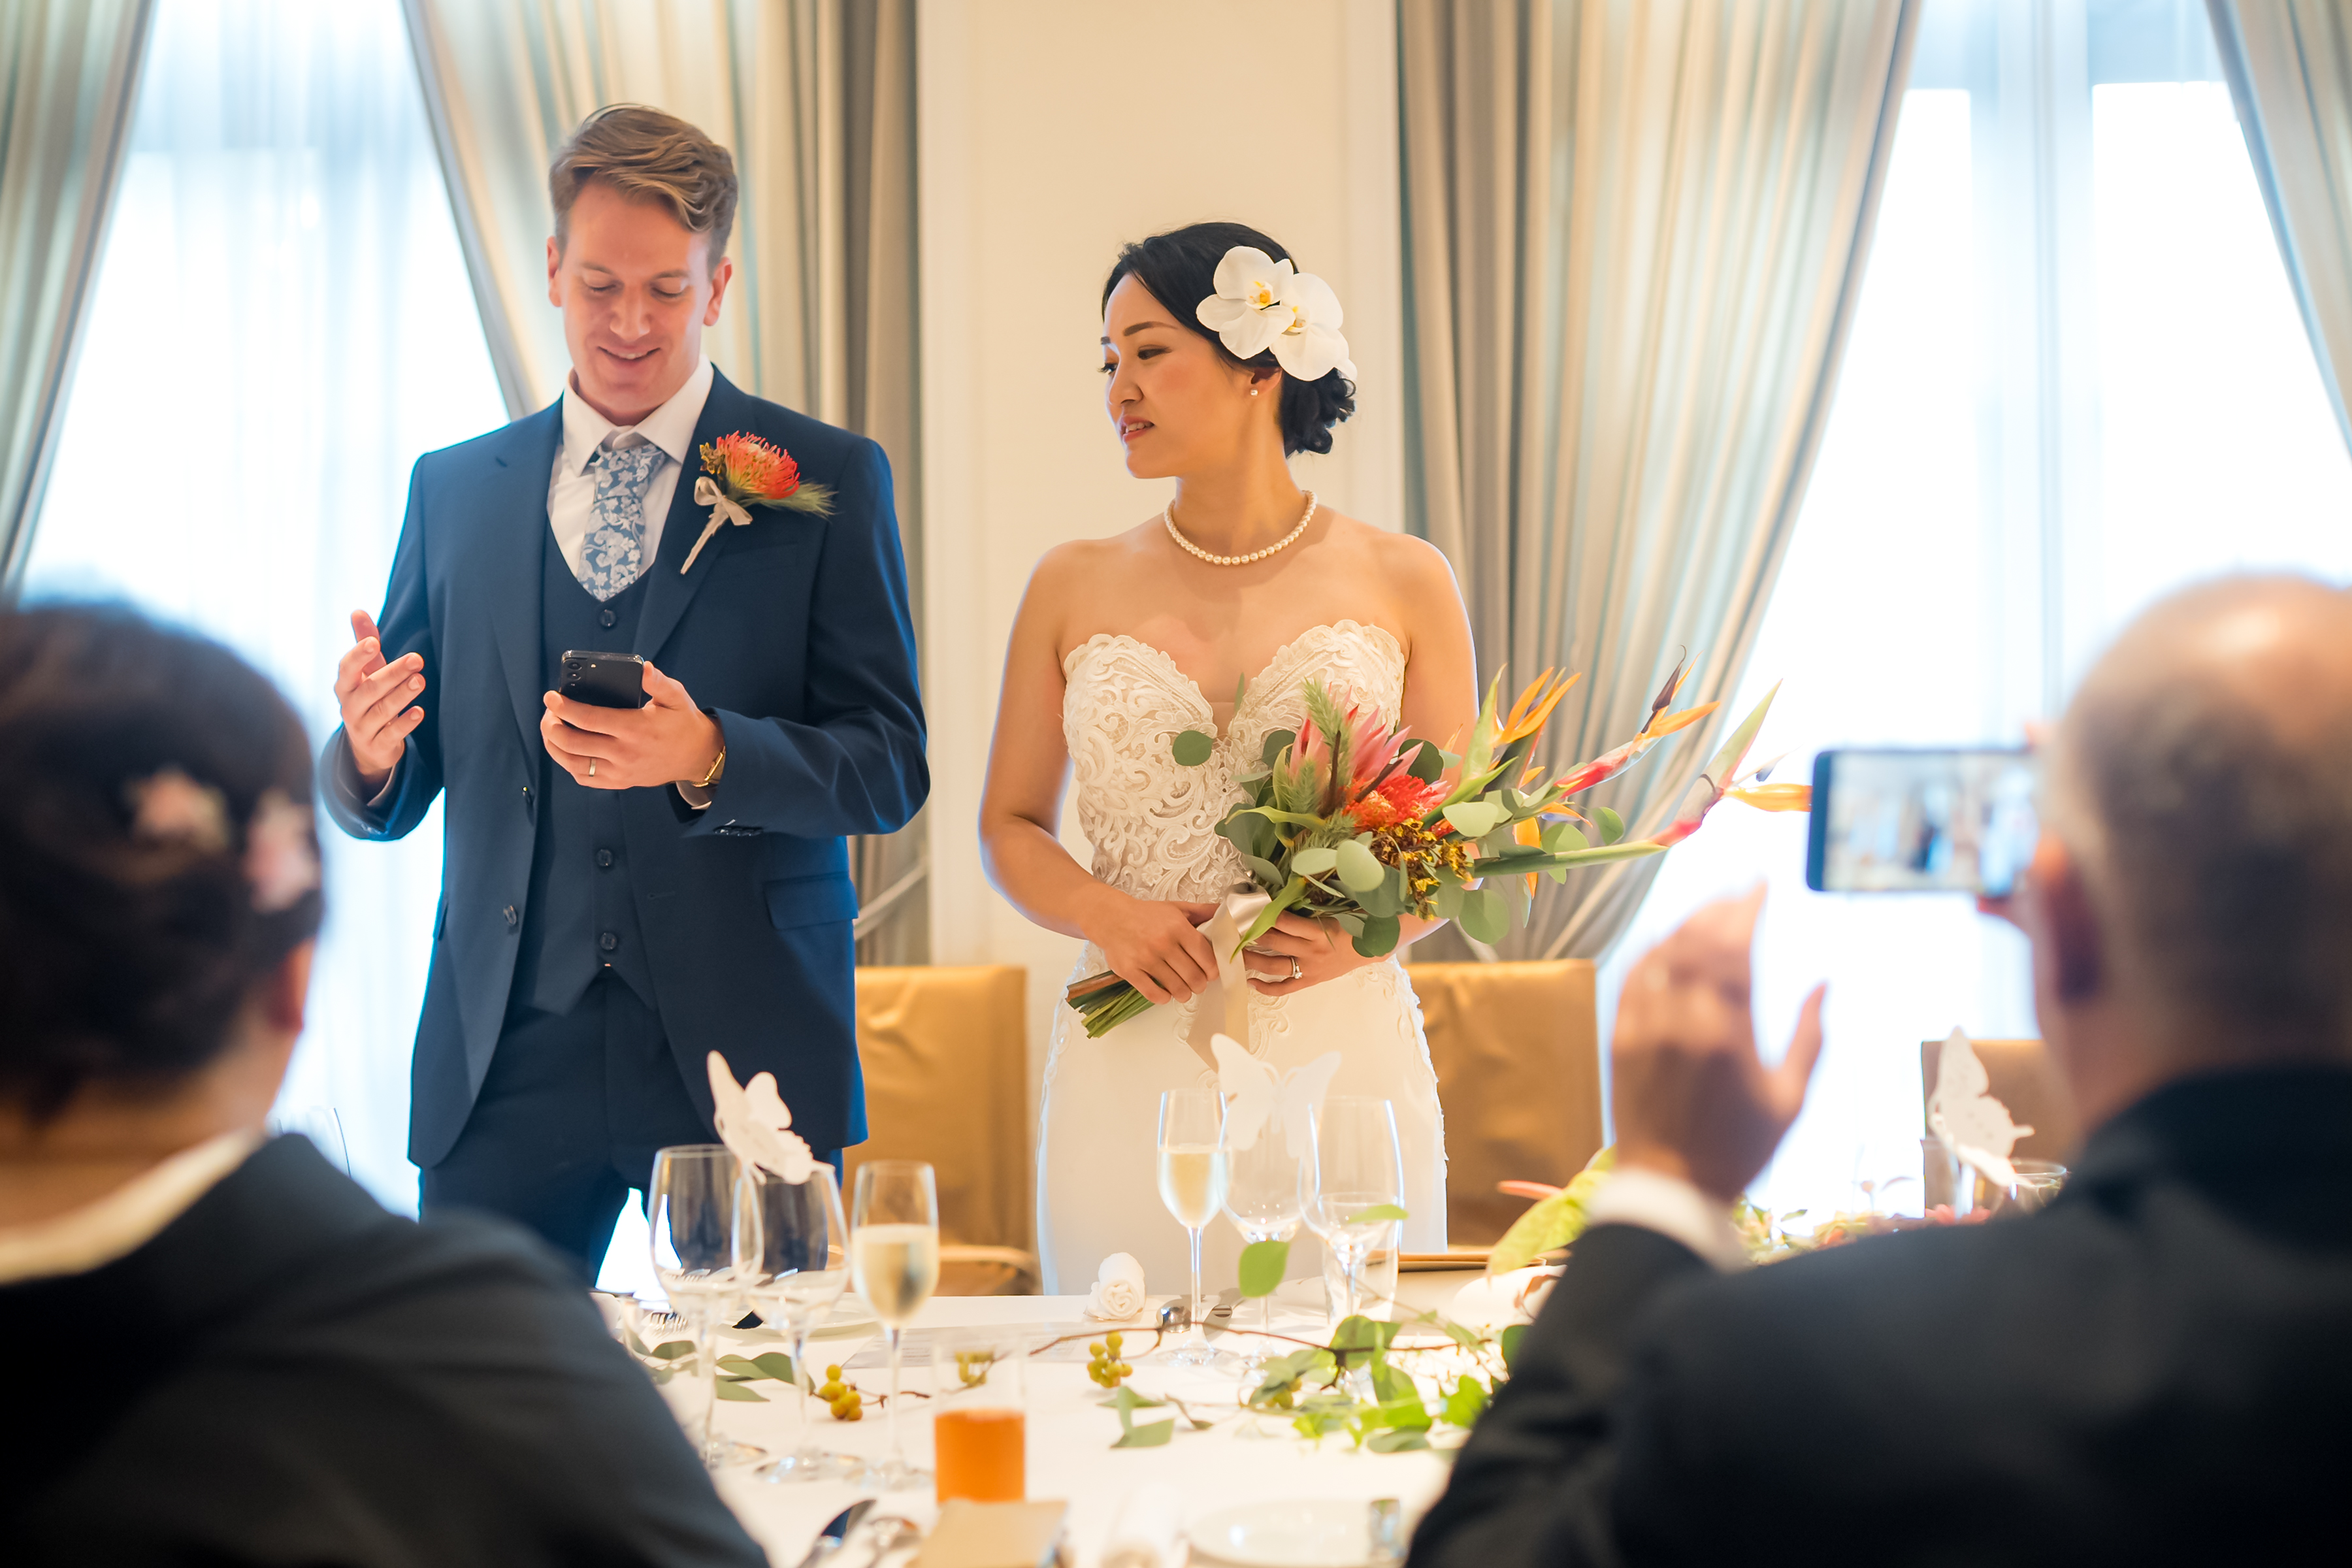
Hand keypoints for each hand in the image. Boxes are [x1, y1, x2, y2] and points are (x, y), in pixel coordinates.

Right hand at [334, 609, 424, 792]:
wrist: (367, 746)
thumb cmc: (370, 698)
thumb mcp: (367, 672)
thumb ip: (365, 643)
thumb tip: (357, 610)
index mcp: (345, 686)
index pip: (346, 669)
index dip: (358, 656)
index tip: (373, 642)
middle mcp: (350, 707)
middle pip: (369, 689)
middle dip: (392, 673)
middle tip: (417, 659)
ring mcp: (362, 728)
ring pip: (381, 711)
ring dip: (401, 695)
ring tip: (420, 681)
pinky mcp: (377, 746)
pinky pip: (391, 735)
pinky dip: (405, 724)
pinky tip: (419, 712)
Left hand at [540, 661, 723, 790]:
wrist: (697, 756)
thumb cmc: (683, 723)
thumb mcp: (676, 697)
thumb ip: (658, 682)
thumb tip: (644, 668)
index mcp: (635, 728)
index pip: (589, 719)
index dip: (565, 707)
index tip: (552, 697)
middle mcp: (624, 753)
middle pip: (573, 743)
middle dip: (552, 725)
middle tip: (550, 711)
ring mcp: (620, 771)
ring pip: (573, 763)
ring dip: (554, 746)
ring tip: (551, 730)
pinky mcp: (620, 782)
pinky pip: (585, 778)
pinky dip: (568, 764)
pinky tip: (566, 750)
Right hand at [1085, 893, 1219, 1004]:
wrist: (1109, 917)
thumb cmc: (1145, 915)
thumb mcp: (1175, 908)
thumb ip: (1202, 911)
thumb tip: (1225, 913)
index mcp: (1177, 927)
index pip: (1206, 957)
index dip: (1213, 970)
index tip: (1211, 972)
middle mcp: (1163, 943)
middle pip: (1194, 977)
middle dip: (1200, 984)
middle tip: (1198, 983)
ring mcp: (1146, 959)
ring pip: (1177, 989)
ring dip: (1184, 993)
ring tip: (1183, 990)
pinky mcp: (1130, 971)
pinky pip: (1154, 994)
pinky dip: (1164, 997)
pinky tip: (1165, 992)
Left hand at [1243, 910, 1378, 995]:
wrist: (1370, 947)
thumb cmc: (1353, 924)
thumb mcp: (1335, 910)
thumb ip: (1311, 905)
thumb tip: (1285, 891)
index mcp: (1319, 931)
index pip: (1284, 922)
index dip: (1264, 914)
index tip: (1248, 907)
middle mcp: (1311, 951)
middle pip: (1274, 942)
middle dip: (1251, 934)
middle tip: (1233, 927)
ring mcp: (1309, 968)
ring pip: (1273, 966)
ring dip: (1251, 959)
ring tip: (1234, 953)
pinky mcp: (1309, 980)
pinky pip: (1285, 988)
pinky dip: (1266, 987)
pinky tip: (1250, 982)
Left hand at [1610, 886, 1824, 1201]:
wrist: (1669, 1188)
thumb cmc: (1738, 1150)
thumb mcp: (1788, 1100)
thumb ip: (1809, 1038)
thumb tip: (1824, 984)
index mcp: (1728, 1035)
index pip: (1735, 950)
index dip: (1747, 910)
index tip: (1761, 885)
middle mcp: (1681, 1023)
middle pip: (1697, 943)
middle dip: (1720, 908)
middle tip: (1739, 890)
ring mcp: (1644, 1028)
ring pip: (1662, 955)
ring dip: (1687, 924)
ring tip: (1711, 909)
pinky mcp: (1619, 1039)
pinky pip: (1633, 979)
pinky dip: (1651, 951)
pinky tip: (1668, 940)